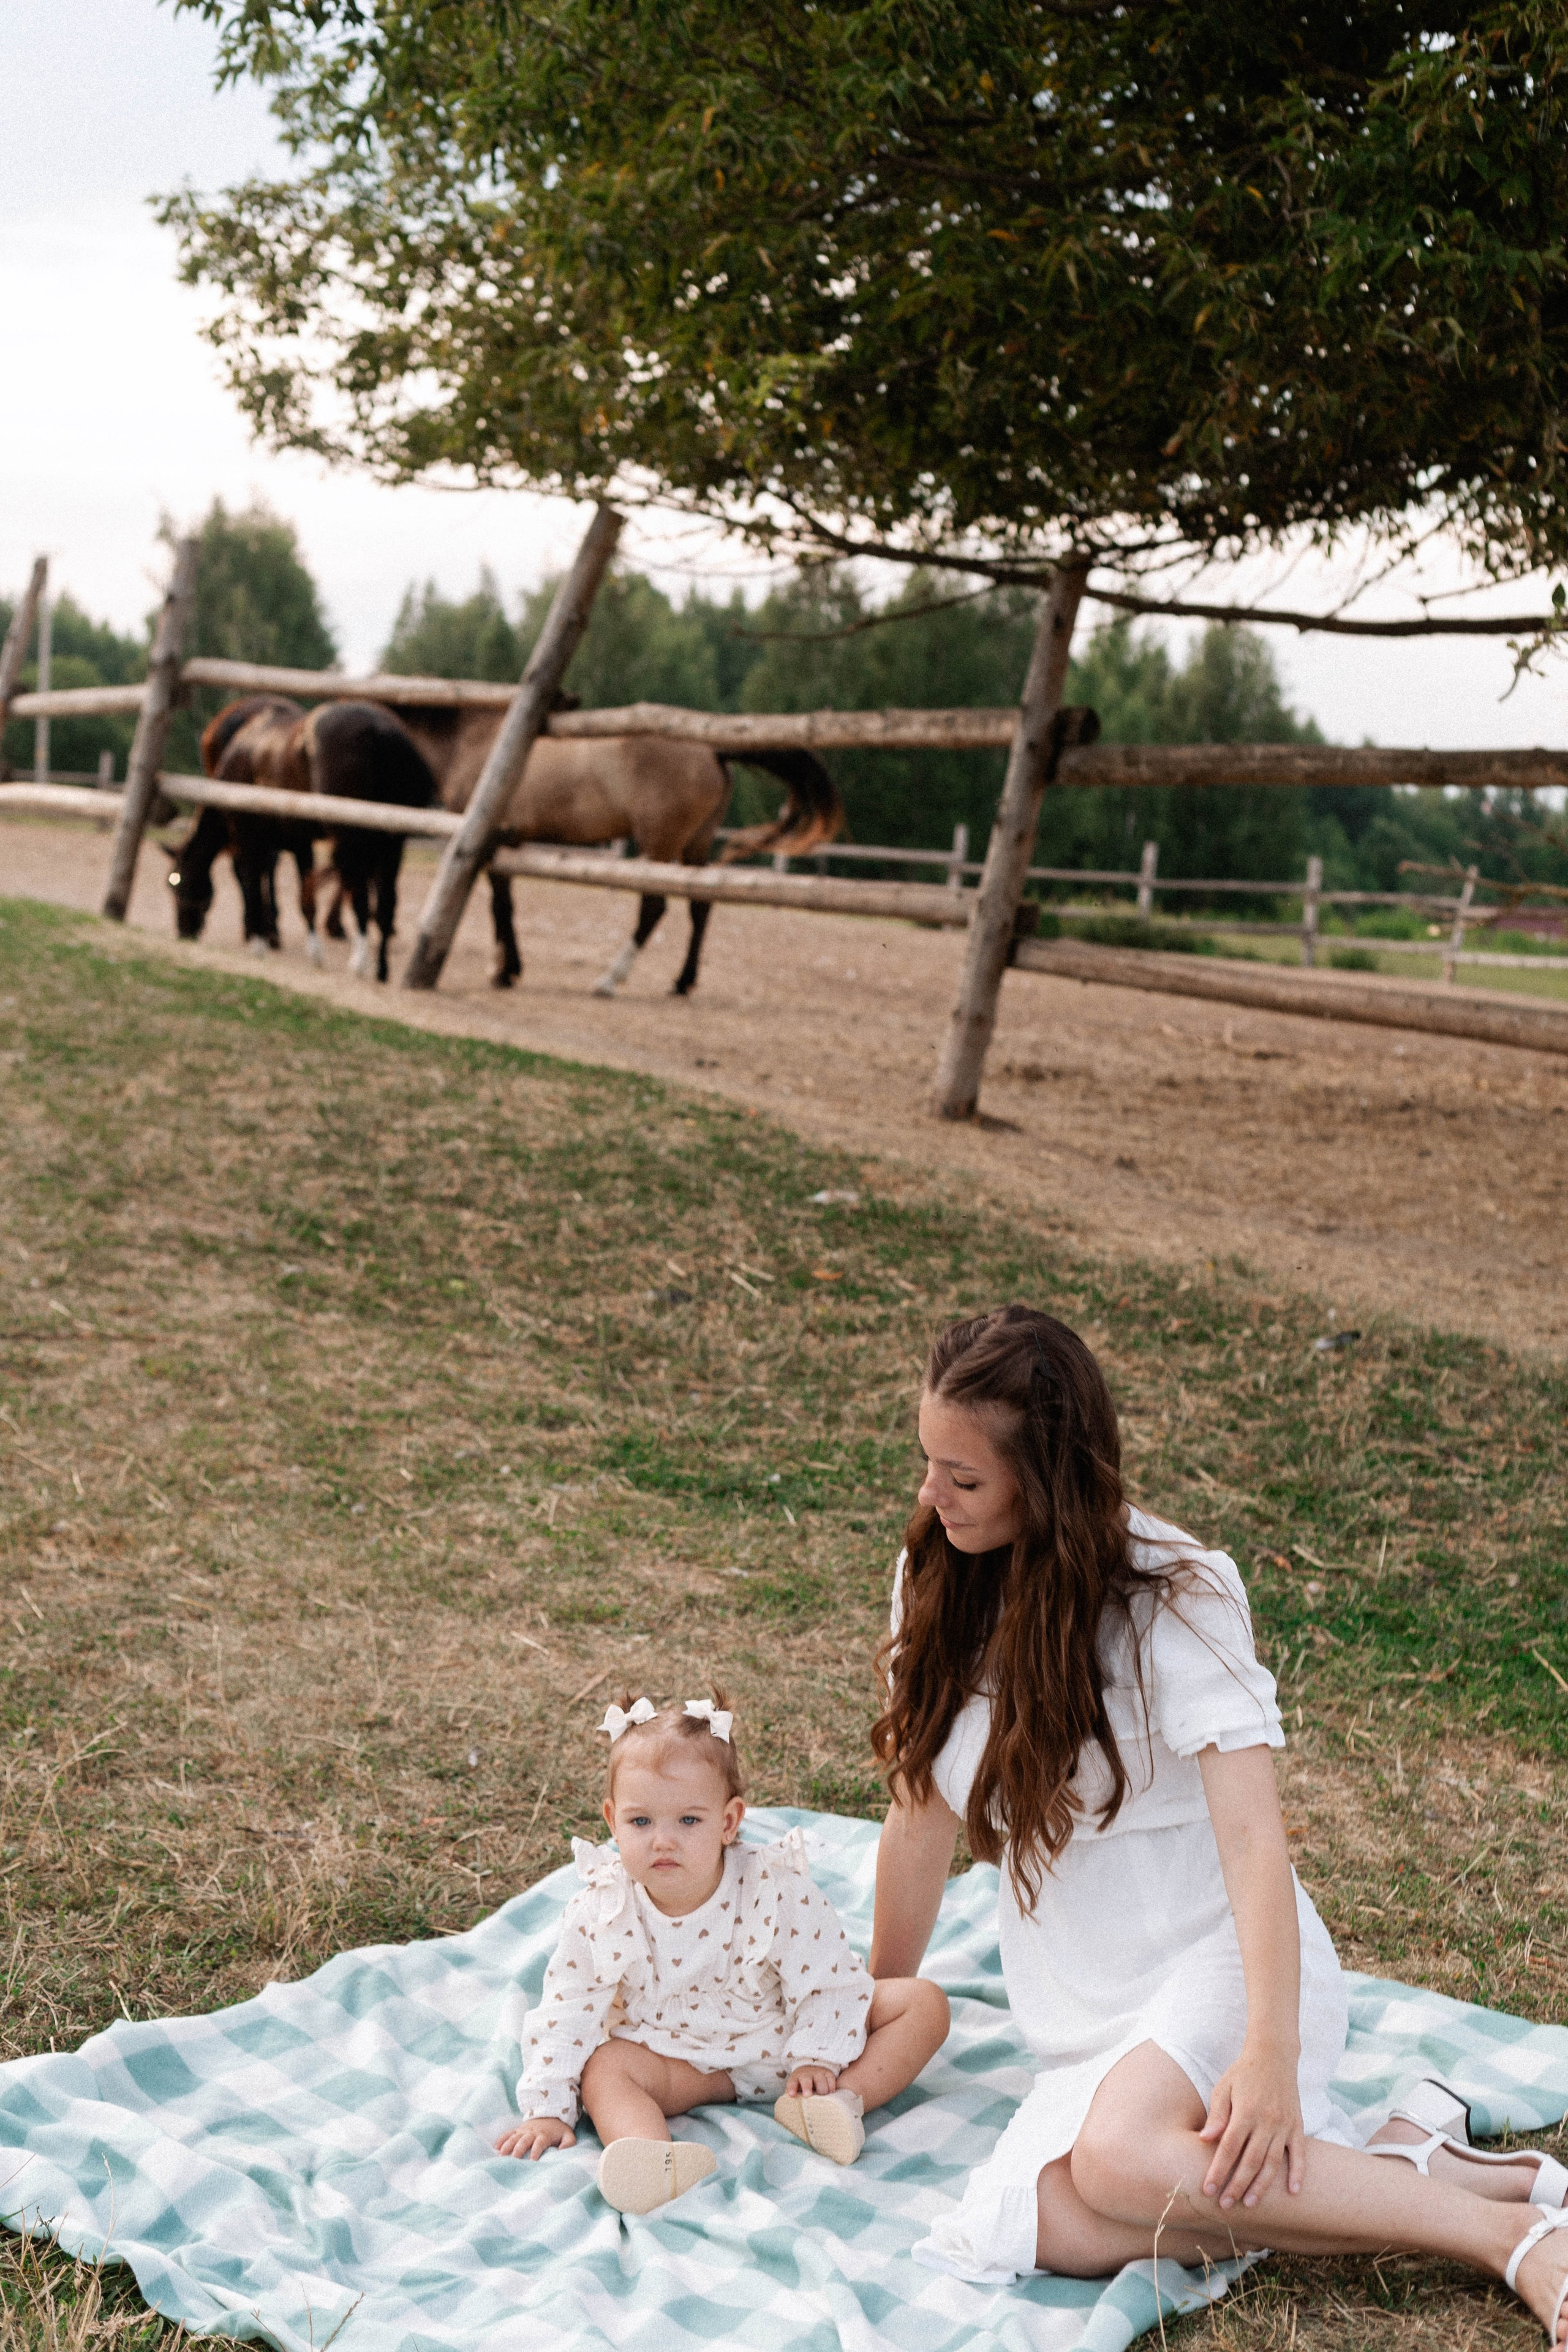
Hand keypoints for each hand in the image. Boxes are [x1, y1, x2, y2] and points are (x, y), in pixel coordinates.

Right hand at [495, 2115, 576, 2159]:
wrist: (550, 2113)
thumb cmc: (558, 2130)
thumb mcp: (568, 2134)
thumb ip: (569, 2143)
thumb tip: (563, 2151)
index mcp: (544, 2135)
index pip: (539, 2143)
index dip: (536, 2151)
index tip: (532, 2161)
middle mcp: (532, 2132)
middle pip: (524, 2140)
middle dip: (518, 2150)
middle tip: (513, 2160)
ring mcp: (523, 2130)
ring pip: (514, 2137)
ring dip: (507, 2146)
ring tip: (500, 2156)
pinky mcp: (518, 2130)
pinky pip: (508, 2133)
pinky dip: (501, 2139)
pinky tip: (495, 2148)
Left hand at [785, 2065, 839, 2097]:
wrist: (811, 2071)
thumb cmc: (801, 2086)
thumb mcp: (795, 2090)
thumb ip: (794, 2100)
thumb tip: (791, 2114)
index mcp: (795, 2078)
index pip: (792, 2082)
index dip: (792, 2088)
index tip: (791, 2095)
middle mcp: (806, 2074)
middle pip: (806, 2080)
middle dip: (807, 2087)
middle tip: (807, 2095)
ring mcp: (818, 2073)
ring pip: (821, 2083)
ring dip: (822, 2094)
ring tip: (822, 2102)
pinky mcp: (829, 2074)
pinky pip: (832, 2083)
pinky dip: (831, 2091)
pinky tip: (829, 2097)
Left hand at [1197, 2046, 1303, 2209]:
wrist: (1274, 2056)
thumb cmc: (1243, 2073)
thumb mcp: (1223, 2088)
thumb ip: (1217, 2115)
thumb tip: (1205, 2139)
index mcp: (1244, 2111)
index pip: (1229, 2147)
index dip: (1218, 2170)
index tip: (1208, 2189)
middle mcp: (1266, 2121)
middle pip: (1250, 2160)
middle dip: (1237, 2185)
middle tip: (1226, 2205)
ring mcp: (1283, 2125)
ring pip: (1273, 2162)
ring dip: (1262, 2185)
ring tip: (1250, 2204)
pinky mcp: (1297, 2125)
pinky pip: (1299, 2153)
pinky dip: (1298, 2172)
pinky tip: (1293, 2191)